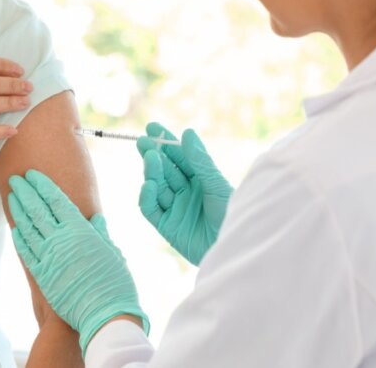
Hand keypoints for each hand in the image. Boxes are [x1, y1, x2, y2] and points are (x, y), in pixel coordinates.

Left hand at [8, 170, 148, 355]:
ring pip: (28, 227)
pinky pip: (26, 251)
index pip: (56, 199)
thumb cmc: (114, 283)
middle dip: (25, 192)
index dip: (42, 185)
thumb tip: (93, 217)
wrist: (104, 315)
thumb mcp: (111, 252)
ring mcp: (49, 257)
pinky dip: (20, 237)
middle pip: (37, 209)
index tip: (32, 174)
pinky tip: (15, 228)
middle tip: (16, 179)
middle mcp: (61, 239)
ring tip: (12, 197)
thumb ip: (100, 233)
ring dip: (18, 210)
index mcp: (79, 229)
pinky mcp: (42, 274)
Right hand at [137, 122, 232, 264]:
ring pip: (157, 186)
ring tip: (150, 158)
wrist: (232, 248)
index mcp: (200, 180)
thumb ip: (199, 160)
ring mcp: (175, 209)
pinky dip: (147, 196)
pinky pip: (151, 209)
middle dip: (153, 154)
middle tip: (143, 141)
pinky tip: (149, 185)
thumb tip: (187, 132)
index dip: (166, 142)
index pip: (180, 157)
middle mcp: (186, 192)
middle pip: (165, 170)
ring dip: (152, 172)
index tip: (152, 127)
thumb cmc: (231, 215)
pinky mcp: (167, 227)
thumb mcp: (216, 184)